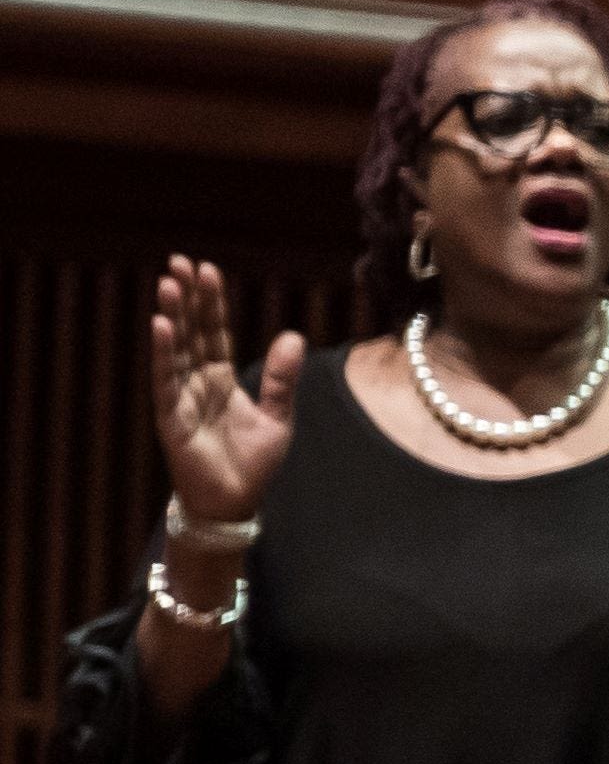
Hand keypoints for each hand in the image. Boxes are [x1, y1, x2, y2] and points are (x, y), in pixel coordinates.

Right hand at [147, 254, 301, 532]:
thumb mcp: (278, 416)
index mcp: (222, 378)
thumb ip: (283, 378)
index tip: (206, 270)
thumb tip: (293, 334)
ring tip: (168, 282)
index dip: (211, 302)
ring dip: (172, 315)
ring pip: (175, 349)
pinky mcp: (172, 417)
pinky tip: (161, 325)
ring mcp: (182, 397)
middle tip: (180, 261)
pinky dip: (163, 352)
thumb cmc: (252, 463)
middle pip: (191, 331)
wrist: (235, 502)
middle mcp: (198, 382)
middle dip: (186, 297)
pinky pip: (166, 380)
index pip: (215, 332)